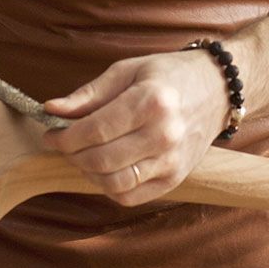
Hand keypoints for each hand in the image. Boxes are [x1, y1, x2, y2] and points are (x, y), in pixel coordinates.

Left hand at [40, 51, 228, 206]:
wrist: (217, 89)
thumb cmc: (169, 76)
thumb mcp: (127, 71)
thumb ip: (88, 94)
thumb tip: (51, 110)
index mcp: (151, 102)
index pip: (95, 130)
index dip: (65, 136)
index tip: (50, 133)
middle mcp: (164, 135)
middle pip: (101, 160)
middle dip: (72, 154)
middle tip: (64, 143)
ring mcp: (172, 161)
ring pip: (114, 183)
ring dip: (88, 173)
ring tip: (84, 155)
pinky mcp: (175, 178)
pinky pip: (131, 196)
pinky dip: (109, 187)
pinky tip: (105, 168)